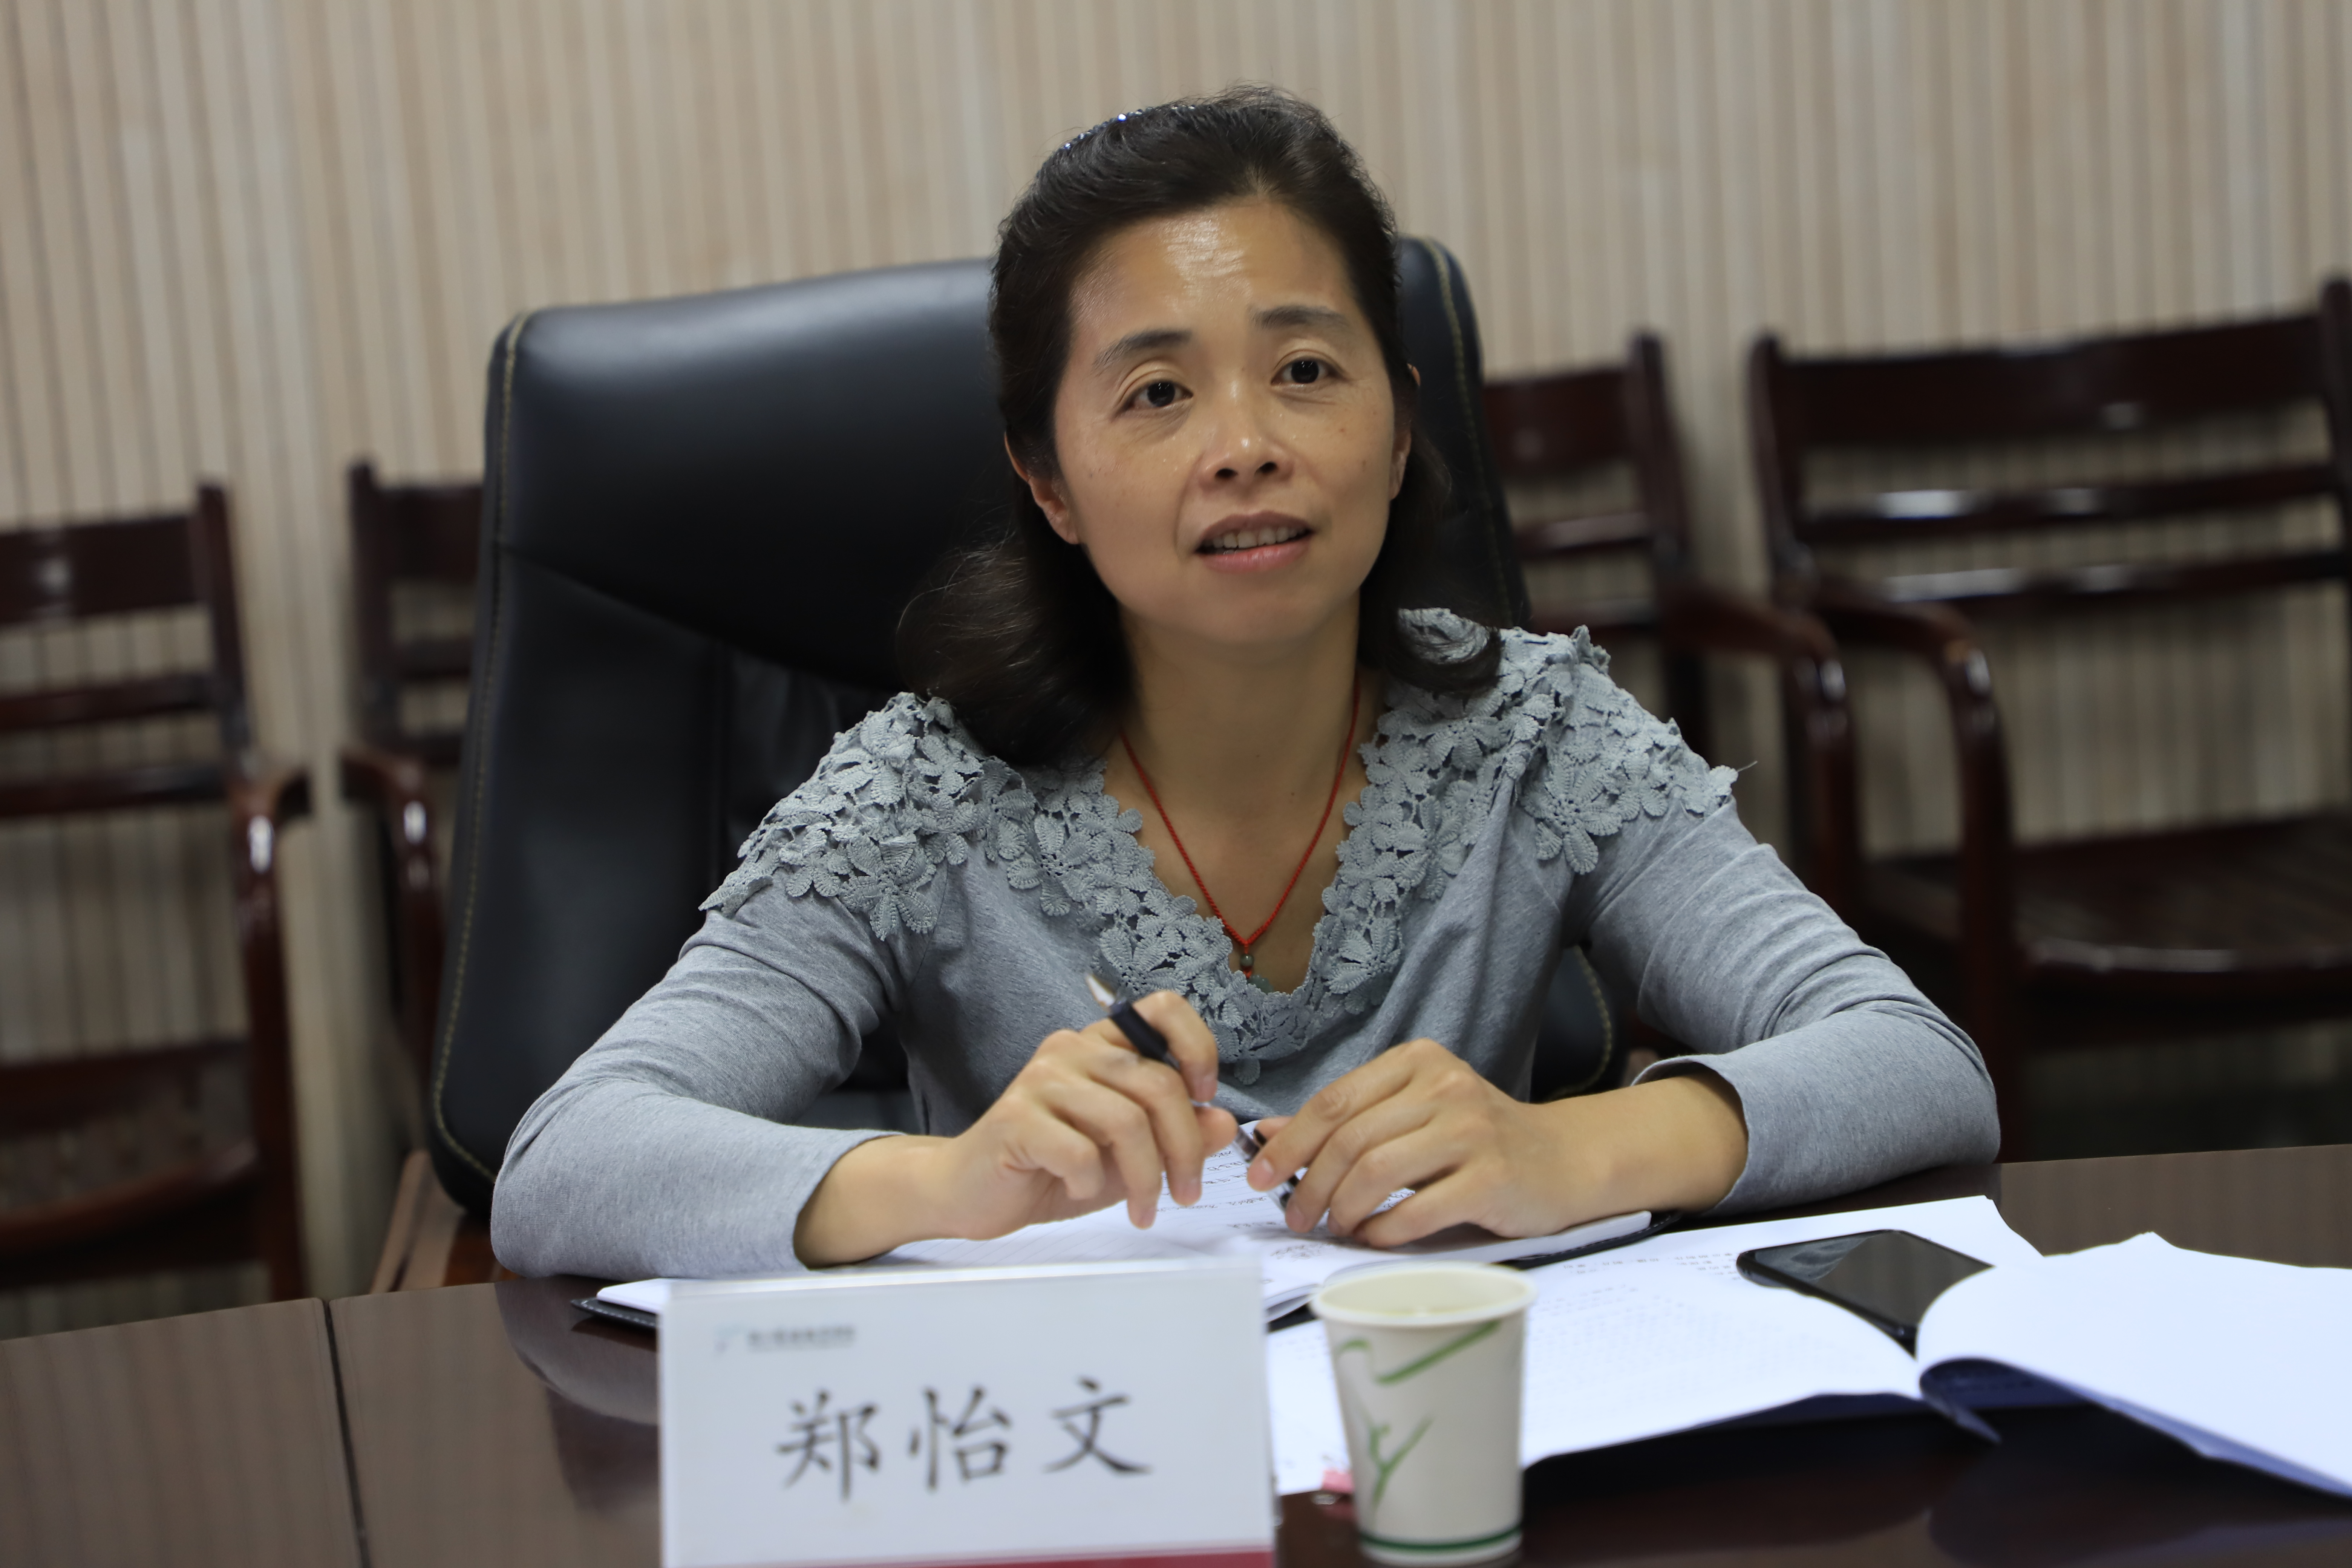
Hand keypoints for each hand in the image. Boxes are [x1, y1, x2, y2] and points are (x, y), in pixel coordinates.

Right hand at [794, 991, 1237, 1264]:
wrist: (969, 1193)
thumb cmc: (1048, 1169)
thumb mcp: (1126, 1156)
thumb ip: (1174, 1136)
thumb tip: (1224, 1122)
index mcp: (1100, 1046)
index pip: (1162, 1009)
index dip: (1197, 1047)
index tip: (1204, 1094)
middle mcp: (1071, 1050)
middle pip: (1158, 1084)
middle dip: (1185, 1149)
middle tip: (1185, 1194)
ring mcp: (1041, 1081)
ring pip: (1126, 1121)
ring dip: (1146, 1177)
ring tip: (1144, 1209)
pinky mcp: (1016, 1119)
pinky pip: (1080, 1151)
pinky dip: (1093, 1182)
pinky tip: (1082, 1192)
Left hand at [1244, 1038, 1747, 1246]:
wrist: (1563, 1160)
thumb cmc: (1477, 1141)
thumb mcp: (1412, 1115)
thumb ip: (1349, 1121)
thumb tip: (1270, 1135)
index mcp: (1417, 1063)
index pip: (1334, 1102)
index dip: (1290, 1144)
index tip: (1260, 1177)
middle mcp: (1444, 1088)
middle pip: (1350, 1140)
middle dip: (1309, 1185)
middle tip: (1295, 1217)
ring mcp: (1471, 1131)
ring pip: (1377, 1172)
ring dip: (1342, 1210)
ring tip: (1333, 1229)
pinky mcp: (1491, 1178)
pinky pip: (1418, 1209)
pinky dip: (1384, 1230)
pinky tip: (1373, 1238)